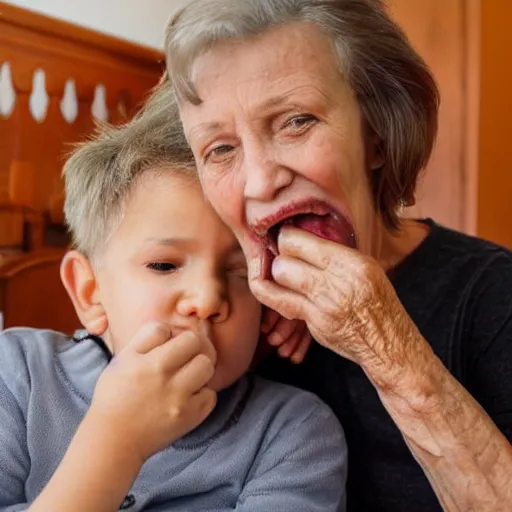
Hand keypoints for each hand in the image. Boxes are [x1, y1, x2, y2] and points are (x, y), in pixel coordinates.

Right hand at [89, 322, 216, 463]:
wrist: (114, 439)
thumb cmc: (115, 395)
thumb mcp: (123, 358)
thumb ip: (147, 336)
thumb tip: (170, 327)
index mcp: (152, 363)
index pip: (187, 336)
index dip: (182, 338)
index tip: (174, 347)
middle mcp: (169, 381)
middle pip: (201, 349)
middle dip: (194, 350)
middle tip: (183, 360)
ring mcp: (182, 402)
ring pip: (208, 369)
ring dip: (200, 370)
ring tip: (186, 376)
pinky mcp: (190, 419)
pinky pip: (211, 396)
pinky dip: (202, 394)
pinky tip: (187, 396)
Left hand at [249, 227, 419, 375]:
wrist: (388, 342)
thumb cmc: (378, 302)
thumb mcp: (367, 269)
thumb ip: (336, 255)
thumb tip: (304, 239)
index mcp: (352, 261)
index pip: (301, 240)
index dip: (286, 238)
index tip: (284, 240)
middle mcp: (338, 280)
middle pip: (286, 257)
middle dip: (279, 257)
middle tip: (283, 260)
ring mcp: (324, 303)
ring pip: (281, 277)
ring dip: (275, 275)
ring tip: (282, 276)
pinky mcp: (315, 323)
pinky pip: (282, 304)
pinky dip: (273, 296)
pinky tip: (270, 290)